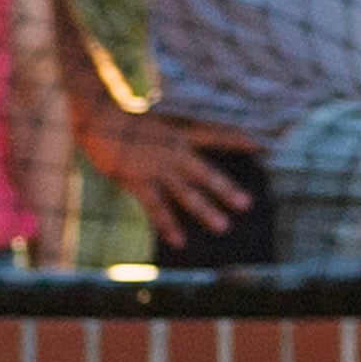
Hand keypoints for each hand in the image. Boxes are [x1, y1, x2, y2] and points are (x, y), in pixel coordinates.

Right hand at [80, 104, 253, 248]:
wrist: (98, 119)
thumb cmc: (132, 123)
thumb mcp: (162, 125)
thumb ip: (181, 139)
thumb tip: (198, 150)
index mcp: (181, 133)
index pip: (215, 135)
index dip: (237, 140)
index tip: (262, 147)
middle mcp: (174, 151)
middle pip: (205, 173)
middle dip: (226, 189)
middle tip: (247, 205)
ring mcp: (157, 167)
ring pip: (186, 193)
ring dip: (205, 211)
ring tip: (223, 227)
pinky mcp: (139, 181)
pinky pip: (156, 207)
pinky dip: (168, 225)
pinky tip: (180, 242)